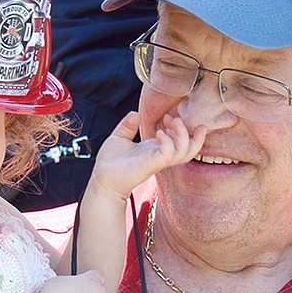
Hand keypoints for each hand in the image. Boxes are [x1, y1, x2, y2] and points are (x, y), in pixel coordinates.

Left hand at [88, 111, 205, 201]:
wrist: (102, 179)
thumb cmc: (110, 163)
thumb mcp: (119, 137)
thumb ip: (128, 125)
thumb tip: (135, 114)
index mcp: (155, 150)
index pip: (181, 143)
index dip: (180, 128)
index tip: (167, 117)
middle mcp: (159, 156)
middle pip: (189, 149)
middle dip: (189, 132)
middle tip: (175, 119)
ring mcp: (157, 161)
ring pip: (184, 152)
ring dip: (182, 134)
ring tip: (170, 123)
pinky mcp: (150, 165)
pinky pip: (168, 154)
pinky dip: (168, 142)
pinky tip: (158, 133)